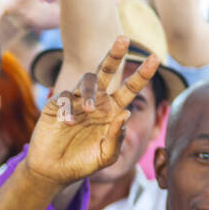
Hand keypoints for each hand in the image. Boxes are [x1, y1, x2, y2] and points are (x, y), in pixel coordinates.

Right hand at [26, 36, 160, 186]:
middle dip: (115, 55)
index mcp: (112, 111)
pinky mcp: (57, 103)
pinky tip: (67, 124)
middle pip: (107, 71)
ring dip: (90, 91)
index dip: (142, 75)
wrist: (52, 170)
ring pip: (87, 79)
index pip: (130, 89)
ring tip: (89, 110)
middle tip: (123, 39)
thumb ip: (117, 138)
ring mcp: (76, 100)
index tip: (156, 59)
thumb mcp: (105, 156)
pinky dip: (69, 108)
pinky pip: (66, 96)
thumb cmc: (81, 163)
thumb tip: (126, 113)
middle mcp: (96, 101)